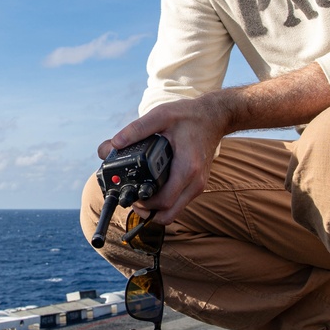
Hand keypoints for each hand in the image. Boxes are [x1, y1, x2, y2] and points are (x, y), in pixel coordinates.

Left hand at [104, 97, 226, 223]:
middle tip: (132, 198)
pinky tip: (152, 188)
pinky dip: (164, 202)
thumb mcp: (161, 115)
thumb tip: (114, 144)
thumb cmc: (189, 116)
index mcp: (187, 168)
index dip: (143, 204)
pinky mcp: (197, 184)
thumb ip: (137, 129)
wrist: (215, 117)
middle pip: (169, 214)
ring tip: (140, 194)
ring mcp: (197, 185)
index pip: (164, 201)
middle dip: (147, 212)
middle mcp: (195, 182)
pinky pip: (178, 203)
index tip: (130, 194)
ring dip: (155, 209)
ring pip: (174, 211)